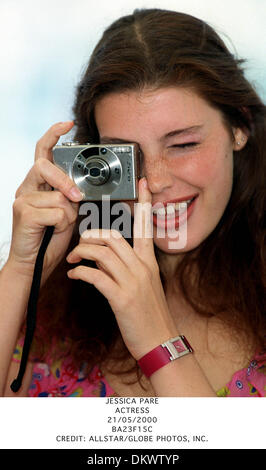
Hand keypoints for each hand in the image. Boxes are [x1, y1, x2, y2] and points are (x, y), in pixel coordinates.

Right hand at [7, 121, 82, 278]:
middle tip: (76, 198)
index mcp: (38, 184)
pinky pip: (56, 211)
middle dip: (65, 182)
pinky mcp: (23, 213)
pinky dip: (62, 224)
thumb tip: (84, 186)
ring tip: (59, 226)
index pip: (42, 152)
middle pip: (46, 167)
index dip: (53, 134)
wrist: (34, 263)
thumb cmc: (51, 238)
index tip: (68, 123)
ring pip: (58, 195)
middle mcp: (27, 187)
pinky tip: (53, 231)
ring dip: (67, 214)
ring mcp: (22, 199)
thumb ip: (71, 196)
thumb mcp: (67, 212)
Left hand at [66, 177, 177, 359]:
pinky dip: (79, 272)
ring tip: (72, 259)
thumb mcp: (146, 285)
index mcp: (148, 262)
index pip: (145, 226)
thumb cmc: (151, 314)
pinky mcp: (121, 298)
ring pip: (102, 253)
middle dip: (90, 235)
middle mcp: (141, 267)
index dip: (143, 203)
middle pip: (113, 236)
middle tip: (79, 244)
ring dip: (82, 252)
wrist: (161, 341)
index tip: (140, 183)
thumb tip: (109, 258)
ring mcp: (132, 282)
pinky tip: (74, 275)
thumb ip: (132, 267)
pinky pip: (95, 276)